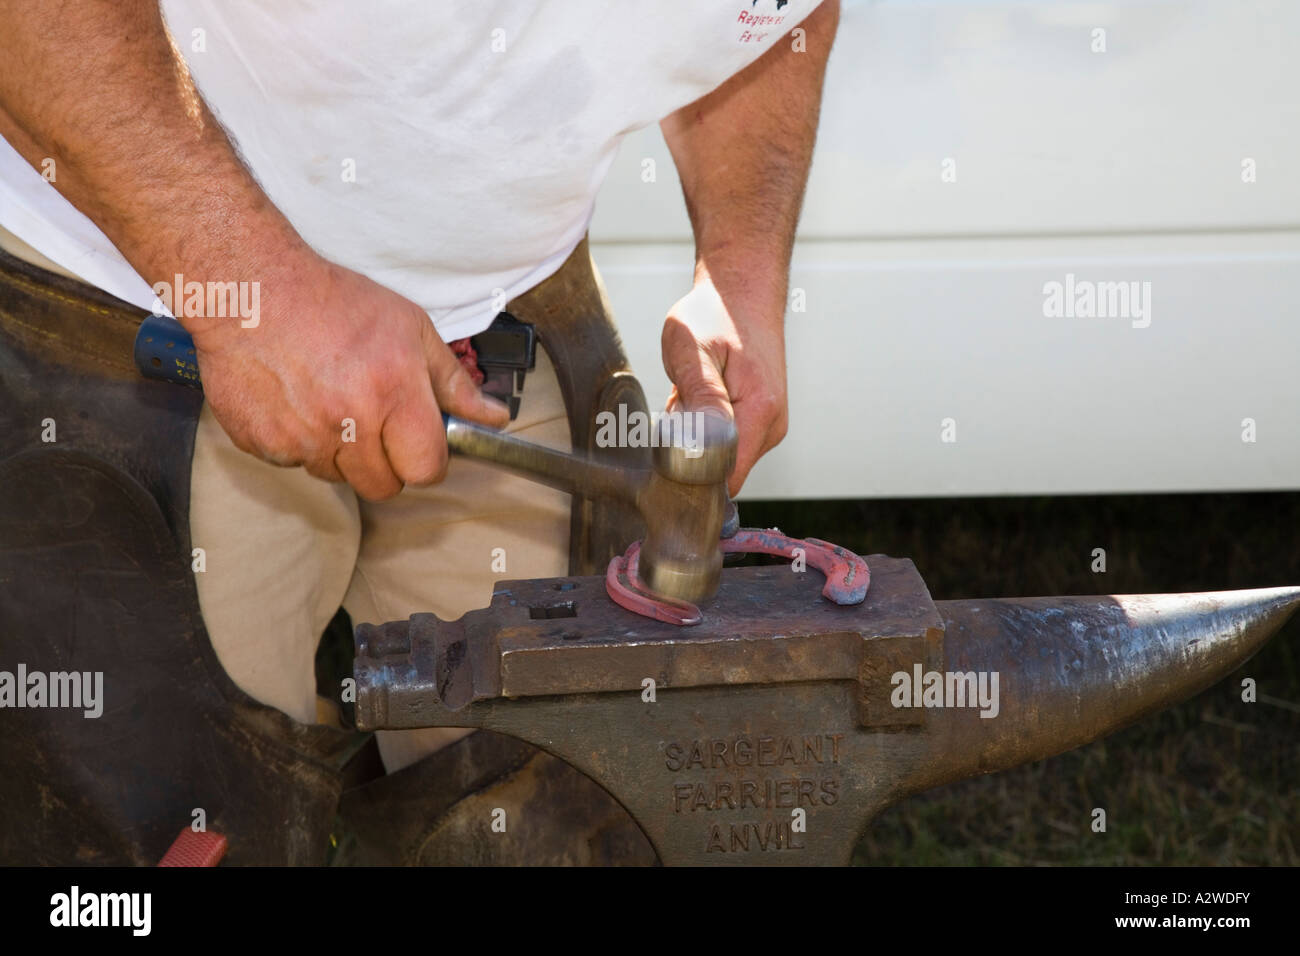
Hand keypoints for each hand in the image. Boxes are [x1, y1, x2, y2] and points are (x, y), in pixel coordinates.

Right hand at [188, 252, 508, 500]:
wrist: (251, 288)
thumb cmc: (335, 303)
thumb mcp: (411, 330)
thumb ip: (454, 384)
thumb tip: (494, 418)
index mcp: (393, 393)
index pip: (426, 469)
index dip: (427, 461)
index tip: (419, 445)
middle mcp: (348, 422)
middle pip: (383, 486)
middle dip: (386, 464)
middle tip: (374, 422)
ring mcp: (301, 437)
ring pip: (337, 477)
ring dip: (340, 453)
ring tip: (330, 402)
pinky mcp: (261, 442)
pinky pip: (294, 464)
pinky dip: (299, 443)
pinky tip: (296, 401)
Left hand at [661, 279, 787, 496]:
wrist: (743, 290)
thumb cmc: (715, 315)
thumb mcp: (692, 350)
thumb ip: (700, 398)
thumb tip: (702, 447)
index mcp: (761, 412)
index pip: (726, 476)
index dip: (693, 470)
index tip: (672, 439)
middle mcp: (773, 426)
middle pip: (722, 468)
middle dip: (692, 445)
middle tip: (682, 398)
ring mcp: (771, 424)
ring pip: (722, 453)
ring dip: (697, 431)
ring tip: (692, 389)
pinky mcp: (763, 419)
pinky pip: (727, 438)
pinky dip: (706, 422)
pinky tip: (703, 392)